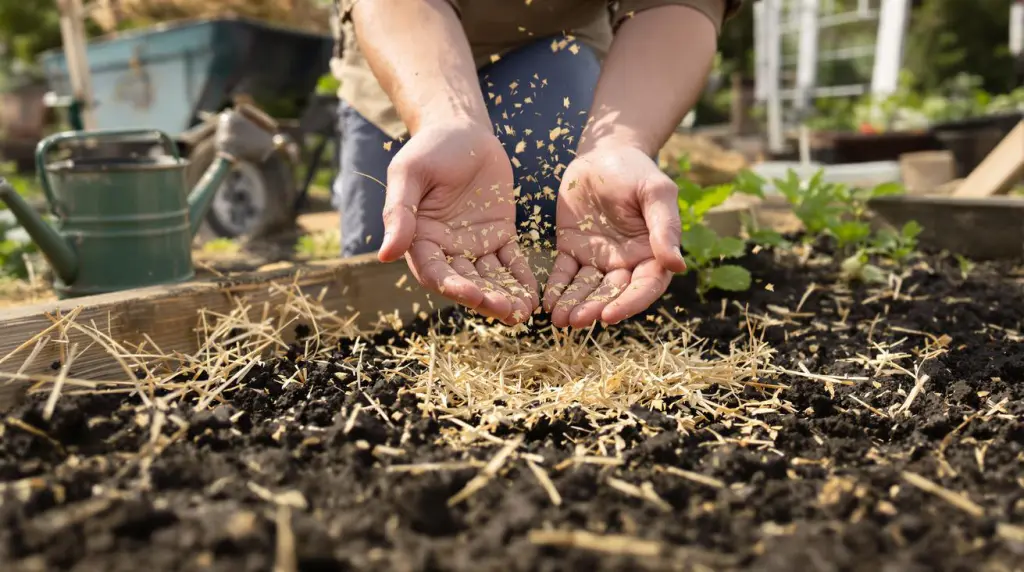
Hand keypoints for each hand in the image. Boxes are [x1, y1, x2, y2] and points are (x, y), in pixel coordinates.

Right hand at [379, 121, 538, 324]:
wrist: (461, 130)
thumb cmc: (429, 149)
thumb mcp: (409, 174)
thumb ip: (399, 213)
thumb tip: (385, 255)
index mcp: (420, 239)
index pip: (434, 272)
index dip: (452, 286)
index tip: (473, 295)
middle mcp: (446, 249)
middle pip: (465, 282)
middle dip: (485, 299)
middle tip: (506, 311)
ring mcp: (475, 245)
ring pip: (490, 278)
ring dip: (505, 297)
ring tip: (523, 312)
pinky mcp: (499, 235)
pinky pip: (511, 262)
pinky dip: (522, 280)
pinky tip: (533, 296)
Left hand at [542, 145, 685, 327]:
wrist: (603, 152)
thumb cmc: (635, 170)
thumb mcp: (655, 192)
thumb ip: (665, 227)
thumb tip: (677, 265)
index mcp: (651, 253)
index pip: (644, 286)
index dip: (630, 304)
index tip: (610, 315)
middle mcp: (625, 262)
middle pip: (611, 293)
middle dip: (594, 309)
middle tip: (576, 320)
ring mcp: (597, 258)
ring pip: (586, 289)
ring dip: (573, 305)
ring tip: (558, 320)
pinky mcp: (572, 250)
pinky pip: (563, 274)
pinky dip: (556, 289)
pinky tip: (547, 303)